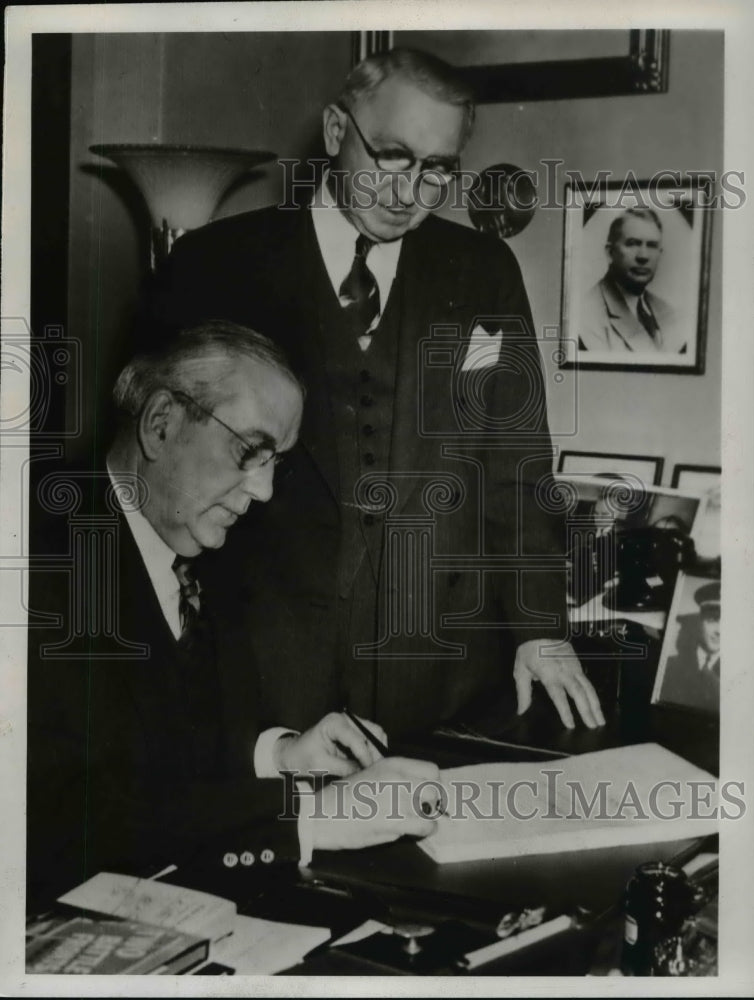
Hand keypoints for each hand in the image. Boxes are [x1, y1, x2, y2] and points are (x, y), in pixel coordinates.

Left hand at [275, 711, 387, 777]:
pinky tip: (369, 766)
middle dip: (376, 752)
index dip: (366, 756)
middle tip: (376, 772)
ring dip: (377, 752)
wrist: (293, 755)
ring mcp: (352, 725)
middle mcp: (346, 720)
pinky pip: (371, 741)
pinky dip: (373, 752)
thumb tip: (364, 774)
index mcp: (334, 722)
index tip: (370, 772)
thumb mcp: (321, 765)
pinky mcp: (355, 733)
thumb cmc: (302, 757)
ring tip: (372, 770)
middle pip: (373, 732)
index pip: (357, 739)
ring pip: (376, 735)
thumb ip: (344, 768)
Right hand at [309, 757, 440, 851]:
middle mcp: (398, 779)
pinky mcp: (394, 822)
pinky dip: (424, 831)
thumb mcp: (372, 774)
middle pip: (435, 790)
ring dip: (427, 817)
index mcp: (392, 764)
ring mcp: (397, 800)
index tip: (428, 792)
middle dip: (432, 801)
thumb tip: (418, 789)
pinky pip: (424, 827)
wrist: (323, 814)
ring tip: (418, 822)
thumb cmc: (344, 797)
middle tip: (424, 809)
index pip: (432, 770)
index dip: (433, 784)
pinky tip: (414, 830)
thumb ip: (396, 779)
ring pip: (432, 810)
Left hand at [513, 639, 604, 729]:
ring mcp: (573, 668)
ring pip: (588, 688)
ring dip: (595, 705)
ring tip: (601, 720)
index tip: (571, 725)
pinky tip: (596, 705)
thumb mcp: (521, 671)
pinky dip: (593, 695)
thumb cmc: (529, 651)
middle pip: (579, 693)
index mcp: (549, 674)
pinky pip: (588, 682)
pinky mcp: (578, 664)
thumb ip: (523, 693)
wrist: (541, 629)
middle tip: (594, 727)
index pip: (559, 696)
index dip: (565, 711)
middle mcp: (564, 672)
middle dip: (587, 711)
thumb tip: (522, 710)